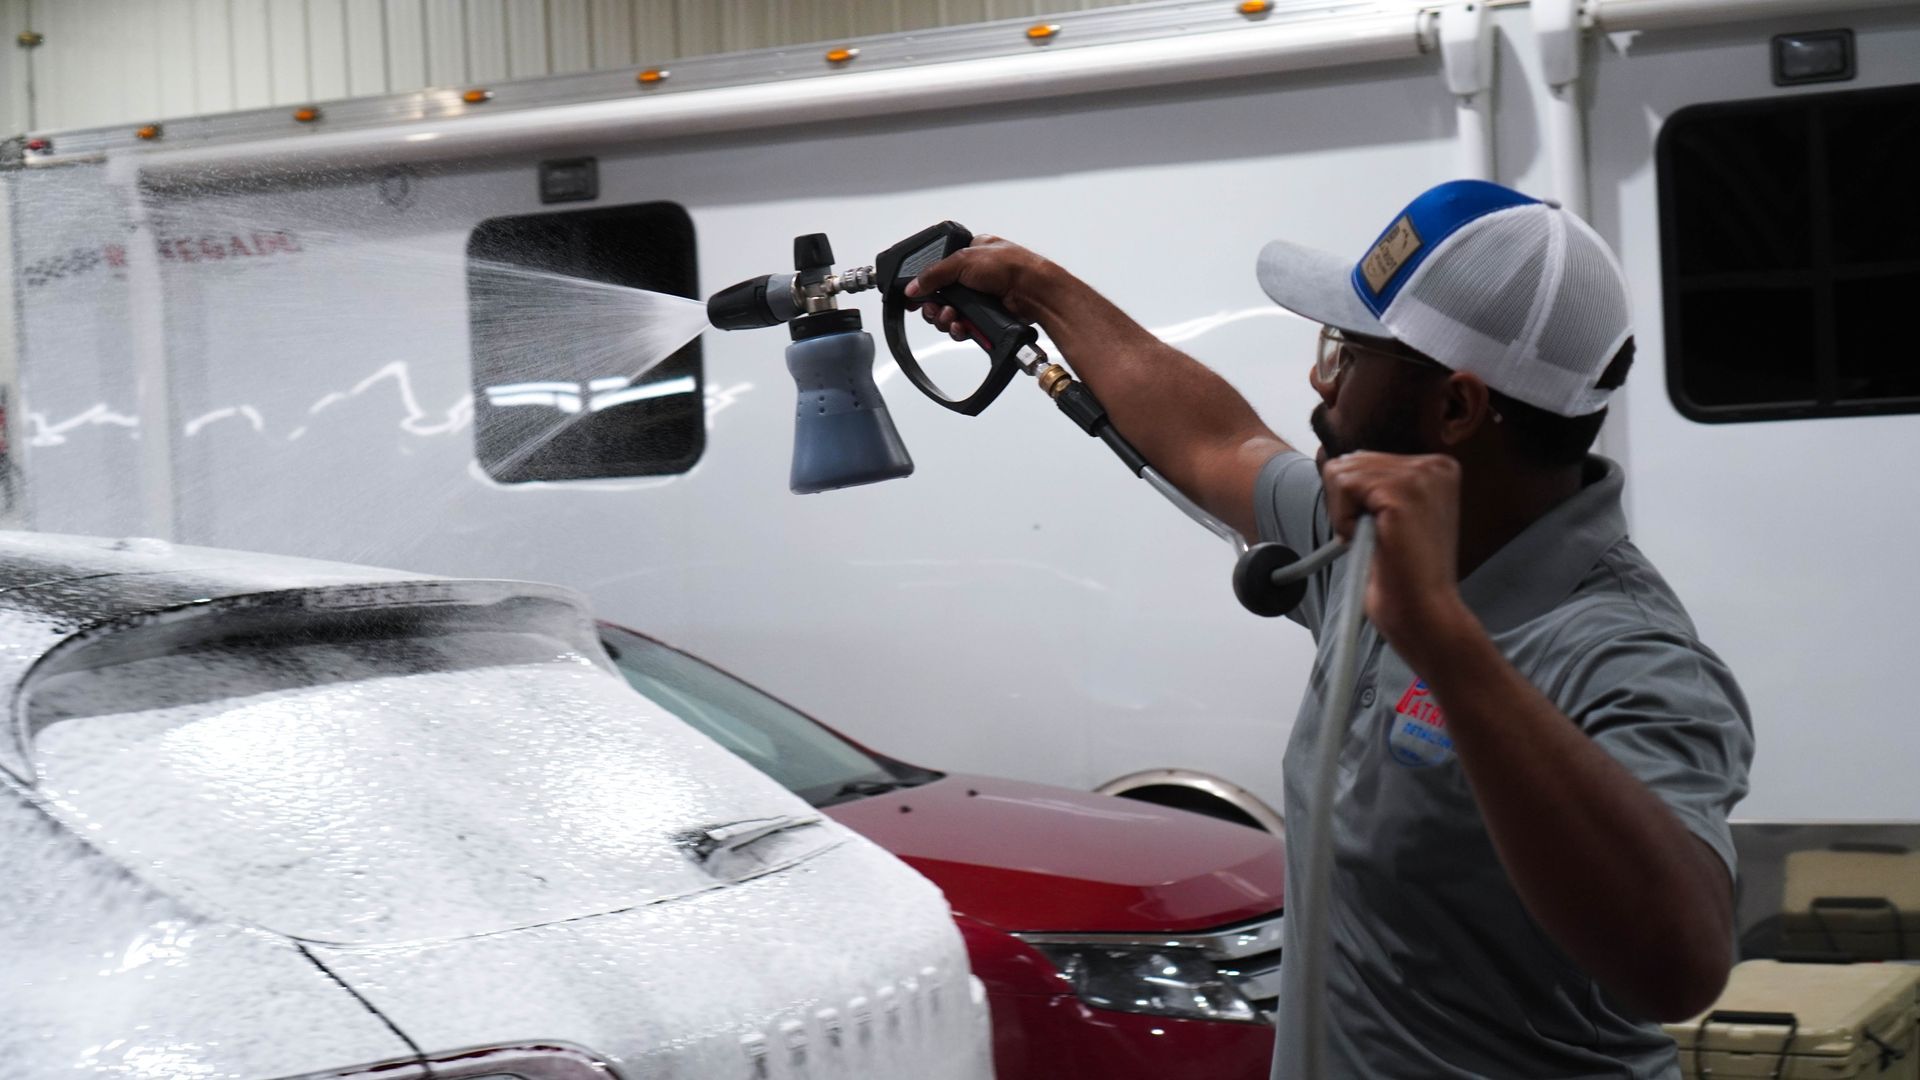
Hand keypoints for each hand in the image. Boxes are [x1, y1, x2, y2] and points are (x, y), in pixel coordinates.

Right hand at [904, 235, 1056, 340]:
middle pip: (940, 296)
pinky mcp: (984, 317)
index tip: (914, 296)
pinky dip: (958, 329)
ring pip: (949, 314)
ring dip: (945, 318)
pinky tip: (961, 326)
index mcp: (968, 254)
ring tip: (951, 317)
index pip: (937, 270)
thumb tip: (913, 287)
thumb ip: (933, 274)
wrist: (1032, 291)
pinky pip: (962, 327)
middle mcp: (972, 276)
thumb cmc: (1010, 265)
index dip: (924, 284)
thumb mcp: (963, 260)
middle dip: (934, 306)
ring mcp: (978, 298)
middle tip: (934, 309)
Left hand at [1320, 452, 1470, 660]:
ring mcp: (1422, 474)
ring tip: (1376, 540)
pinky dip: (1344, 519)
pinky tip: (1371, 540)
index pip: (1364, 460)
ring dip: (1345, 515)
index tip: (1382, 530)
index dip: (1356, 501)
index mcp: (1436, 468)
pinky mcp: (1403, 490)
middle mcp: (1435, 464)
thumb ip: (1375, 484)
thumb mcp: (1393, 515)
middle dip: (1347, 505)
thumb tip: (1333, 462)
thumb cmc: (1405, 573)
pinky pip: (1343, 486)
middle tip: (1376, 539)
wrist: (1423, 610)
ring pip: (1341, 472)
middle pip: (1349, 461)